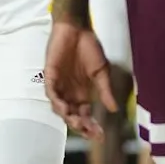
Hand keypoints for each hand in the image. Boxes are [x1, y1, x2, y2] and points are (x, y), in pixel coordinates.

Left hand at [44, 20, 116, 140]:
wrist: (77, 28)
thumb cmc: (89, 47)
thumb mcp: (101, 72)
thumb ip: (105, 90)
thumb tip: (114, 109)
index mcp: (82, 94)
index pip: (85, 115)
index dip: (91, 127)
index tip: (100, 136)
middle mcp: (70, 93)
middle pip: (72, 116)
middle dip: (80, 126)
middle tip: (89, 132)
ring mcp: (59, 85)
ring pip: (60, 108)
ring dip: (68, 117)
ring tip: (78, 122)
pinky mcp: (50, 75)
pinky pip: (51, 93)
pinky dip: (57, 102)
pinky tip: (65, 108)